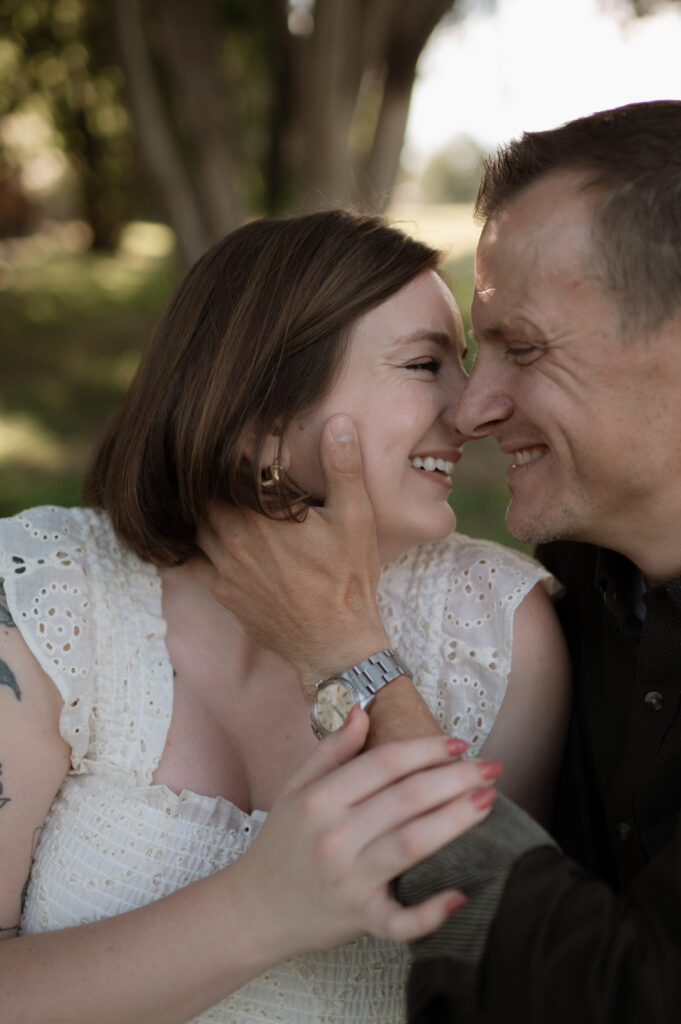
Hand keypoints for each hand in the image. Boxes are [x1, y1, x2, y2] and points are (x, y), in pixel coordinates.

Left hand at [198, 415, 388, 684]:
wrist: (335, 643)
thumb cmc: (348, 579)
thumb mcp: (356, 518)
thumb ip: (343, 467)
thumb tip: (338, 422)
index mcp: (261, 514)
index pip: (227, 470)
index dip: (229, 454)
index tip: (240, 446)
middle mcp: (234, 538)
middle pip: (202, 496)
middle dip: (210, 480)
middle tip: (220, 467)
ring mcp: (224, 568)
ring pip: (193, 526)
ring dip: (200, 509)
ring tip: (210, 495)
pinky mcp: (223, 592)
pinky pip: (190, 562)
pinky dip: (189, 545)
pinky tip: (197, 535)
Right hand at [228, 708, 498, 957]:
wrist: (255, 909)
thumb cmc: (282, 844)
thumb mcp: (296, 789)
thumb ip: (331, 751)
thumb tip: (361, 710)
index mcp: (320, 799)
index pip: (384, 764)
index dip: (425, 749)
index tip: (458, 743)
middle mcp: (335, 836)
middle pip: (406, 799)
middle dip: (454, 779)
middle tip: (490, 768)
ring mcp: (348, 880)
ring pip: (412, 845)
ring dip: (455, 821)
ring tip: (487, 801)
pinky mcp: (360, 919)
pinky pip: (400, 920)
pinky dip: (432, 912)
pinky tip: (463, 894)